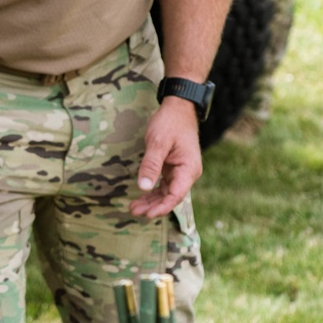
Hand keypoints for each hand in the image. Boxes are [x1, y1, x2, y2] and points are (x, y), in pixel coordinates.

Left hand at [130, 97, 201, 218]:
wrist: (178, 108)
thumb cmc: (170, 122)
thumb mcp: (158, 142)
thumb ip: (151, 164)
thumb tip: (143, 187)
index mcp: (188, 169)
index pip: (176, 195)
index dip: (162, 207)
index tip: (148, 214)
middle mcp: (187, 173)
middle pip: (171, 196)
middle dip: (153, 206)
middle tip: (134, 212)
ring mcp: (181, 171)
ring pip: (166, 192)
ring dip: (151, 200)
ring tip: (133, 208)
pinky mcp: (173, 168)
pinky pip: (164, 184)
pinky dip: (152, 191)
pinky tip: (141, 197)